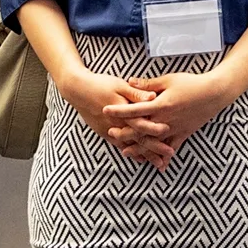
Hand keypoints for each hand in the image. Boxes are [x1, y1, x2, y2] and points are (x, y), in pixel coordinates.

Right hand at [56, 71, 176, 166]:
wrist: (77, 90)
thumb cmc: (100, 84)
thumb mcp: (119, 85)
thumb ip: (137, 93)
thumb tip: (153, 96)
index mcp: (124, 111)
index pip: (142, 123)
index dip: (155, 129)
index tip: (169, 134)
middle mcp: (118, 124)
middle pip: (139, 138)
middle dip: (155, 147)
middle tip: (170, 154)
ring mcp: (111, 130)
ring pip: (131, 146)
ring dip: (146, 155)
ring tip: (159, 163)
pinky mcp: (105, 133)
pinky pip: (121, 146)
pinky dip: (132, 153)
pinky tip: (141, 159)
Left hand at [100, 70, 239, 170]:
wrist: (215, 94)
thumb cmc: (191, 83)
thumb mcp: (168, 80)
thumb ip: (148, 85)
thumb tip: (129, 82)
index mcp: (161, 105)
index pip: (134, 109)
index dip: (119, 110)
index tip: (105, 110)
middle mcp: (166, 120)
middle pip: (141, 129)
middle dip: (124, 133)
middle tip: (110, 133)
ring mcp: (175, 129)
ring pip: (153, 142)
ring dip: (139, 148)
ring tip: (125, 152)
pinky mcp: (184, 134)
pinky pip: (172, 148)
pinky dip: (164, 156)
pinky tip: (157, 165)